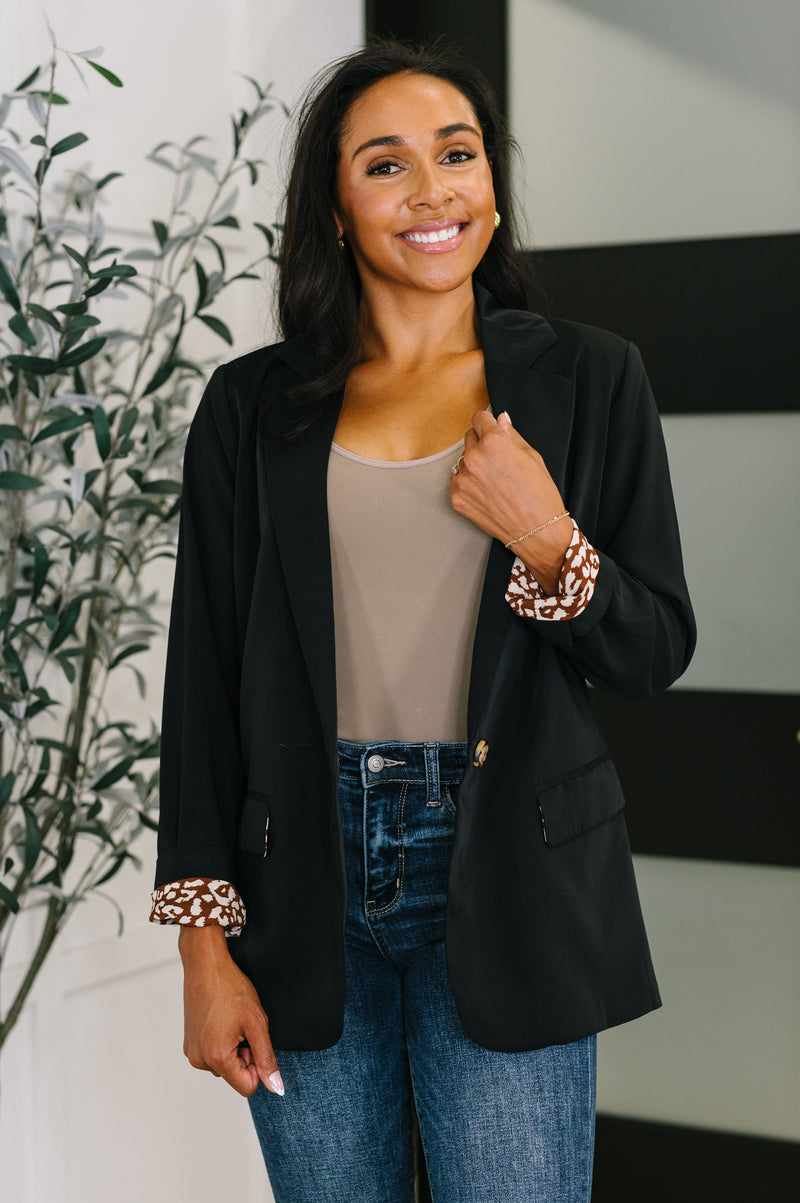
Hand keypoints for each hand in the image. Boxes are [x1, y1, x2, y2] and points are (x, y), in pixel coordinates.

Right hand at [179, 925, 283, 1098]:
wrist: (206, 964)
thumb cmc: (230, 988)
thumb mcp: (256, 1023)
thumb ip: (267, 1058)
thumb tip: (276, 1087)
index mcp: (217, 1058)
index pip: (247, 1086)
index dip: (258, 1066)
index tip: (256, 1041)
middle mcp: (200, 1060)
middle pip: (235, 1075)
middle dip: (245, 1055)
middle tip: (244, 1026)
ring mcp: (192, 1051)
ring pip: (224, 1065)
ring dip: (233, 1048)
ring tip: (232, 1021)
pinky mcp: (189, 1043)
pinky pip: (212, 1054)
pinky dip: (221, 1042)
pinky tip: (222, 1019)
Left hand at [450, 410, 570, 594]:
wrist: (537, 531)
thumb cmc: (540, 495)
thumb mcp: (532, 456)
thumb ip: (511, 435)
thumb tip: (500, 419)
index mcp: (493, 443)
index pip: (479, 418)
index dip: (488, 424)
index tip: (491, 429)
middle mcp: (474, 458)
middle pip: (469, 437)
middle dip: (482, 444)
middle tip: (499, 461)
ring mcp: (462, 480)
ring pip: (463, 460)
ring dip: (475, 465)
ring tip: (495, 481)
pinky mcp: (457, 498)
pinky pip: (457, 480)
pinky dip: (468, 483)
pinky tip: (487, 493)